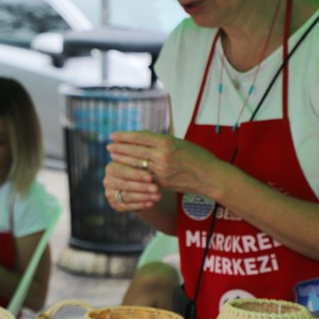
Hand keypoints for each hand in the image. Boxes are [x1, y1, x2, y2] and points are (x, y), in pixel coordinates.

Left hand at [105, 130, 220, 208]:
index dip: (124, 137)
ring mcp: (161, 171)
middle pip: (134, 151)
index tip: (113, 135)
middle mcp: (162, 156)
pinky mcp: (161, 183)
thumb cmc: (196, 156)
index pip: (139, 138)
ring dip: (122, 159)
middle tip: (108, 145)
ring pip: (136, 164)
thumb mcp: (178, 142)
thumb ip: (159, 140)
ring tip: (113, 155)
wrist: (210, 177)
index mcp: (166, 142)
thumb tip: (139, 135)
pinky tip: (125, 168)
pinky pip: (144, 175)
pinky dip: (133, 171)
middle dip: (119, 148)